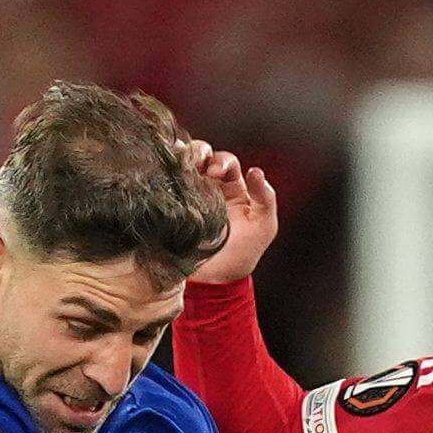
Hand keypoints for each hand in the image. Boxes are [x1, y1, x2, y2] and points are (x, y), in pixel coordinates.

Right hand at [181, 139, 277, 285]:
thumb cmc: (243, 254)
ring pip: (184, 167)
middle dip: (199, 153)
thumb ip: (265, 197)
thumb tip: (256, 171)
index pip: (226, 163)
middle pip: (202, 157)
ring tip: (181, 161)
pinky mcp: (175, 208)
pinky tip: (167, 171)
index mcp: (234, 189)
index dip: (221, 161)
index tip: (216, 172)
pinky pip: (169, 185)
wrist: (215, 280)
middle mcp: (211, 189)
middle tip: (199, 165)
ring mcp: (191, 197)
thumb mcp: (263, 225)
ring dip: (182, 158)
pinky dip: (167, 173)